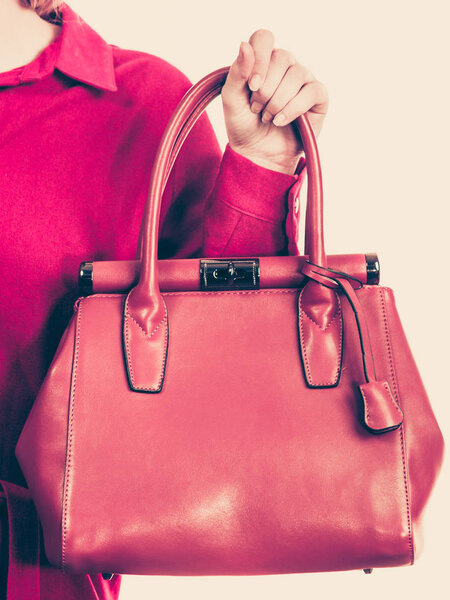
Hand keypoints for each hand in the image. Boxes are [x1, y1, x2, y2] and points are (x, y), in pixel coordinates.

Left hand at [221, 29, 327, 174]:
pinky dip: (293, 108)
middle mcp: (285, 65)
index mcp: (264, 59)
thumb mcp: (232, 99)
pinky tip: (281, 121)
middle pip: (281, 57)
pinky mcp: (318, 97)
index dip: (258, 60)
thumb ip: (237, 71)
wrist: (257, 153)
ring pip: (296, 75)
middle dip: (265, 89)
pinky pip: (311, 91)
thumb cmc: (244, 125)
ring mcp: (303, 79)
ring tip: (268, 117)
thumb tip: (245, 44)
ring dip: (277, 102)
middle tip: (257, 108)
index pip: (264, 38)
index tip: (251, 86)